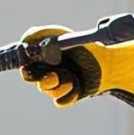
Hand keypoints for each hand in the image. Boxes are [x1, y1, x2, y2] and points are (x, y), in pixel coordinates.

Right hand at [19, 25, 133, 105]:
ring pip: (45, 89)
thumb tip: (24, 39)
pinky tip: (76, 85)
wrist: (110, 63)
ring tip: (70, 79)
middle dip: (38, 77)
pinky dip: (66, 94)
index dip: (23, 63)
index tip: (26, 64)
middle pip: (30, 77)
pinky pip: (59, 100)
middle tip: (51, 75)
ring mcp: (57, 83)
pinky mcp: (68, 95)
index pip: (25, 60)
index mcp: (43, 54)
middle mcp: (47, 68)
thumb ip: (42, 34)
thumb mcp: (64, 36)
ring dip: (56, 85)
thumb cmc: (87, 46)